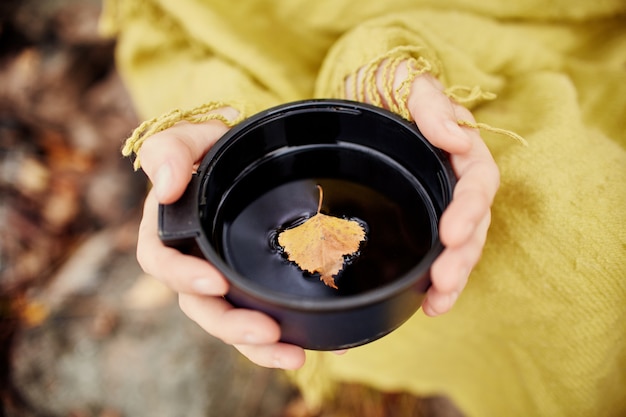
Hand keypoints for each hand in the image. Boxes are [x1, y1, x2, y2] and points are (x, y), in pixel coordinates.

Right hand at [134, 112, 305, 369]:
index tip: (215, 283)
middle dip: (230, 325)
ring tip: (293, 354)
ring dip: (258, 346)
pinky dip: (286, 336)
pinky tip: (316, 346)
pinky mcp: (253, 285)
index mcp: (171, 230)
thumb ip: (169, 151)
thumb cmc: (217, 146)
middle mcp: (195, 262)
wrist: (256, 153)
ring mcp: (226, 277)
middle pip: (201, 306)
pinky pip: (263, 316)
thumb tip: (164, 187)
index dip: (183, 277)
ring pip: (232, 321)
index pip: (161, 261)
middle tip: (266, 332)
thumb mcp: (191, 137)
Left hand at [407, 75, 498, 316]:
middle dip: (461, 256)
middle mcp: (456, 181)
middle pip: (473, 224)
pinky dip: (433, 279)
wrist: (368, 96)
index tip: (452, 232)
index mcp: (462, 150)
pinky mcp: (420, 216)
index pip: (478, 183)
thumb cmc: (390, 86)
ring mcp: (439, 202)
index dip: (469, 209)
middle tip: (443, 281)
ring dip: (452, 277)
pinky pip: (435, 250)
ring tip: (437, 304)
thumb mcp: (410, 84)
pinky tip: (426, 303)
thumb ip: (432, 106)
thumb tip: (456, 138)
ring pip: (458, 245)